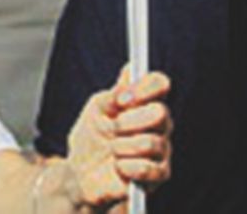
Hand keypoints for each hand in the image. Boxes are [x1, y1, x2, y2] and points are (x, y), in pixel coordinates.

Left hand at [66, 69, 171, 206]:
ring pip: (150, 142)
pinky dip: (125, 167)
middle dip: (127, 121)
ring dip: (121, 146)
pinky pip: (148, 169)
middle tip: (111, 127)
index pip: (159, 83)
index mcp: (145, 101)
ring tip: (112, 149)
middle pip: (160, 113)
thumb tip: (130, 71)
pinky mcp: (160, 175)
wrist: (83, 170)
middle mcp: (160, 123)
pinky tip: (118, 166)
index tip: (121, 99)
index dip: (144, 88)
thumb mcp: (97, 109)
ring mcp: (163, 149)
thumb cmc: (93, 134)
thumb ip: (114, 94)